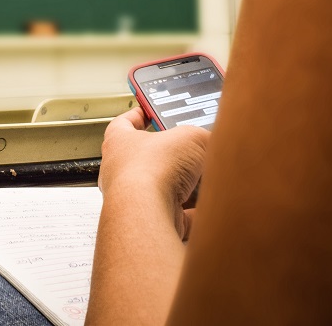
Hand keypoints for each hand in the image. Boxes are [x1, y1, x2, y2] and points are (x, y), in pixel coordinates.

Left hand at [100, 107, 209, 239]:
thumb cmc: (150, 170)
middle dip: (172, 156)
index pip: (124, 123)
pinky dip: (194, 214)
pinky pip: (176, 217)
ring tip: (206, 178)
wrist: (146, 212)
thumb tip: (213, 141)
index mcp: (119, 142)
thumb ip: (202, 136)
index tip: (150, 111)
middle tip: (192, 149)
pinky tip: (210, 208)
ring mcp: (134, 199)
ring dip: (185, 186)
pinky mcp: (150, 221)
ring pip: (163, 189)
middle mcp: (121, 171)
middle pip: (148, 159)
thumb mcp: (190, 137)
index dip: (139, 115)